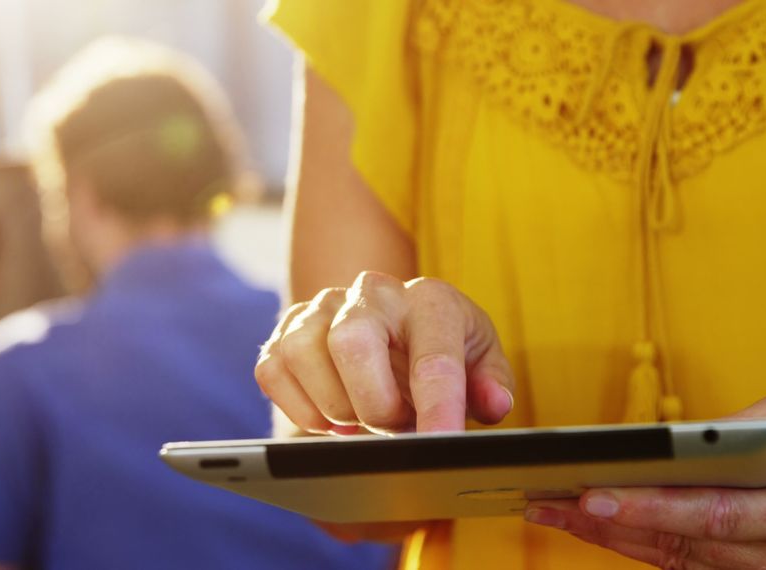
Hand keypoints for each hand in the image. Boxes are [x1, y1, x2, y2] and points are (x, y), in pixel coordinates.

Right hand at [256, 271, 514, 433]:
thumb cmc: (440, 350)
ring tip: (365, 420)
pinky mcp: (283, 331)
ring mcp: (321, 307)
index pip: (433, 355)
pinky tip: (332, 418)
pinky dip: (301, 409)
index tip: (441, 444)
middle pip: (351, 342)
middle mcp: (371, 292)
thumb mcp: (481, 363)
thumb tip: (493, 402)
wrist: (394, 331)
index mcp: (430, 299)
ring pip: (303, 355)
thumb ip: (491, 384)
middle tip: (396, 426)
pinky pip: (273, 372)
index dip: (437, 406)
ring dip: (336, 408)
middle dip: (373, 404)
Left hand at [524, 392, 765, 568]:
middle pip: (684, 545)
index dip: (651, 509)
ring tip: (557, 511)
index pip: (714, 515)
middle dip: (611, 523)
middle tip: (549, 502)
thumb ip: (743, 429)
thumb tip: (674, 441)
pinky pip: (690, 568)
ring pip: (678, 562)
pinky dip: (642, 547)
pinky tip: (599, 528)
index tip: (593, 494)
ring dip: (614, 538)